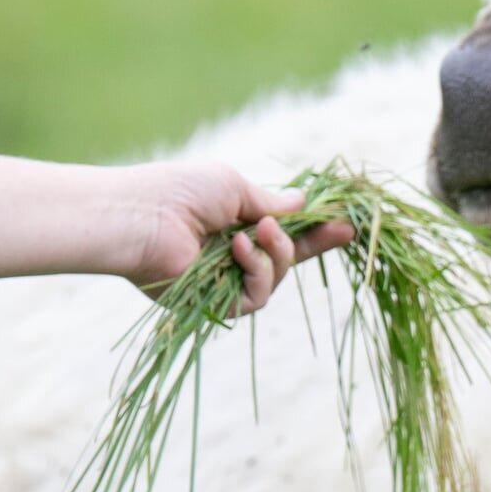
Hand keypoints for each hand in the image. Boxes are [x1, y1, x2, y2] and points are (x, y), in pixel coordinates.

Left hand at [118, 162, 355, 314]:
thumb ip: (270, 202)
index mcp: (235, 224)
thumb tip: (304, 201)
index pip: (285, 231)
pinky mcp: (217, 303)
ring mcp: (226, 280)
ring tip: (256, 231)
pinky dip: (255, 270)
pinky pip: (258, 295)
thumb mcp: (233, 187)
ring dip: (276, 252)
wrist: (143, 217)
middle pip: (288, 258)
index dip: (317, 230)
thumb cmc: (180, 192)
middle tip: (333, 226)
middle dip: (311, 242)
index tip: (347, 223)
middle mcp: (233, 254)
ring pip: (277, 276)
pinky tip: (237, 248)